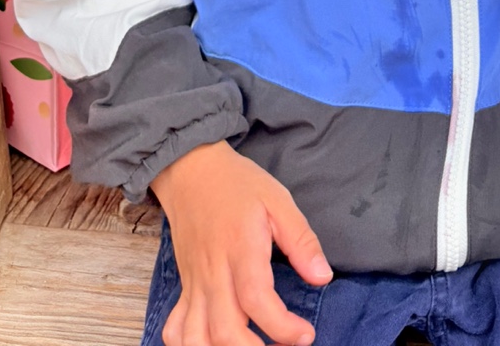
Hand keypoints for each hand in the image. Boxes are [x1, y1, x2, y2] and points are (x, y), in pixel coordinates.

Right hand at [152, 141, 331, 345]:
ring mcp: (195, 282)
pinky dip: (191, 344)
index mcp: (240, 249)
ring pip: (196, 338)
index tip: (305, 334)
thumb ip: (301, 241)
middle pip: (225, 330)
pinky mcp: (185, 286)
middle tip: (286, 345)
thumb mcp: (278, 200)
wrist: (191, 169)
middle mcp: (213, 272)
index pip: (256, 301)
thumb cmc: (237, 184)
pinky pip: (176, 328)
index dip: (282, 327)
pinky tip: (214, 343)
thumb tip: (323, 277)